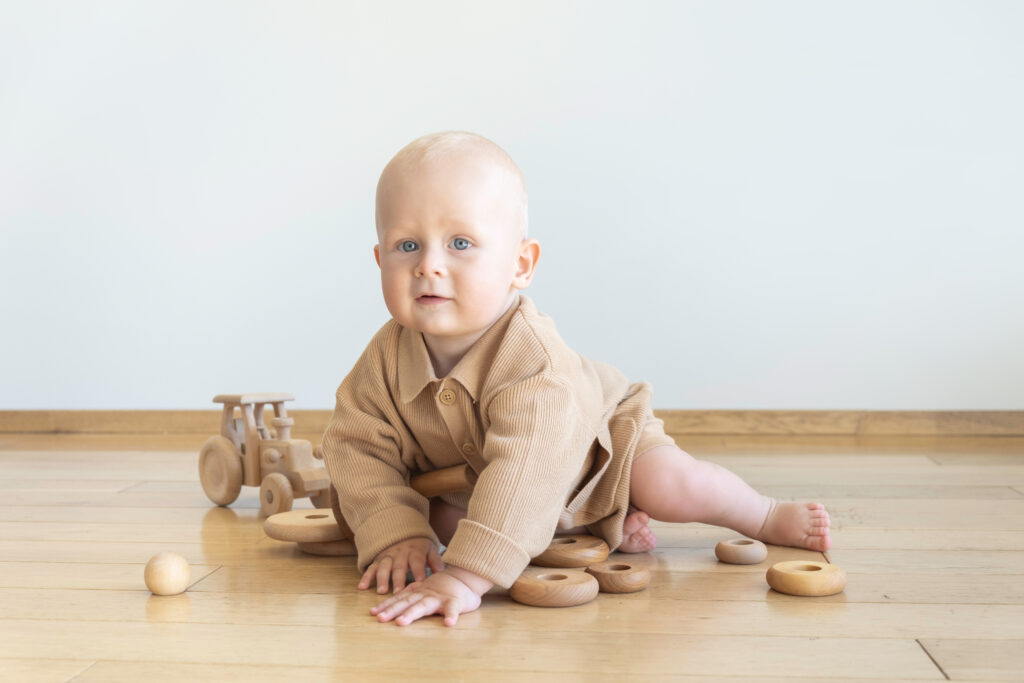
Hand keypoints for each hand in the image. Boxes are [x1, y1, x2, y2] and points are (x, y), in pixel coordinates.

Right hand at [358, 537, 443, 593]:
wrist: (403, 532)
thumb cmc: (420, 547)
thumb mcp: (430, 549)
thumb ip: (435, 560)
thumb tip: (442, 572)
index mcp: (415, 551)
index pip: (418, 561)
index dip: (419, 572)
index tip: (420, 583)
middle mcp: (400, 553)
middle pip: (399, 566)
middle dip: (399, 579)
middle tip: (399, 593)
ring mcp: (388, 556)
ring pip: (384, 567)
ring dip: (382, 579)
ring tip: (382, 592)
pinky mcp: (378, 560)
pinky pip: (371, 567)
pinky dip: (366, 577)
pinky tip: (362, 587)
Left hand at [370, 567, 489, 626]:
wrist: (466, 575)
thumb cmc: (445, 586)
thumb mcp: (426, 588)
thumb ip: (413, 592)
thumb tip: (397, 597)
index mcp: (419, 593)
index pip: (400, 599)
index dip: (386, 605)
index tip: (372, 612)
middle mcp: (426, 595)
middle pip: (407, 603)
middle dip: (392, 610)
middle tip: (379, 618)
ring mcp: (440, 598)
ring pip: (424, 605)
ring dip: (412, 614)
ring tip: (401, 623)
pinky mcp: (455, 602)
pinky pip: (453, 609)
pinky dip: (451, 616)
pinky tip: (448, 624)